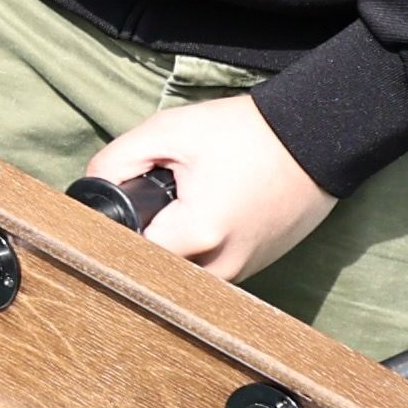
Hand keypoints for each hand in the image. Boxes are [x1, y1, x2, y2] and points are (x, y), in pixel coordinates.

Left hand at [78, 96, 330, 280]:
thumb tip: (90, 189)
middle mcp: (223, 267)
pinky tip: (202, 217)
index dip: (113, 232)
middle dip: (143, 241)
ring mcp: (244, 273)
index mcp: (199, 235)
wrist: (316, 137)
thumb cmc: (246, 131)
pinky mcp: (257, 269)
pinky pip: (210, 270)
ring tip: (177, 209)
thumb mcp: (170, 131)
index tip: (114, 213)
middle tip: (146, 206)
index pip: (128, 254)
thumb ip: (117, 161)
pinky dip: (199, 249)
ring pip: (183, 276)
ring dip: (171, 248)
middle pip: (156, 271)